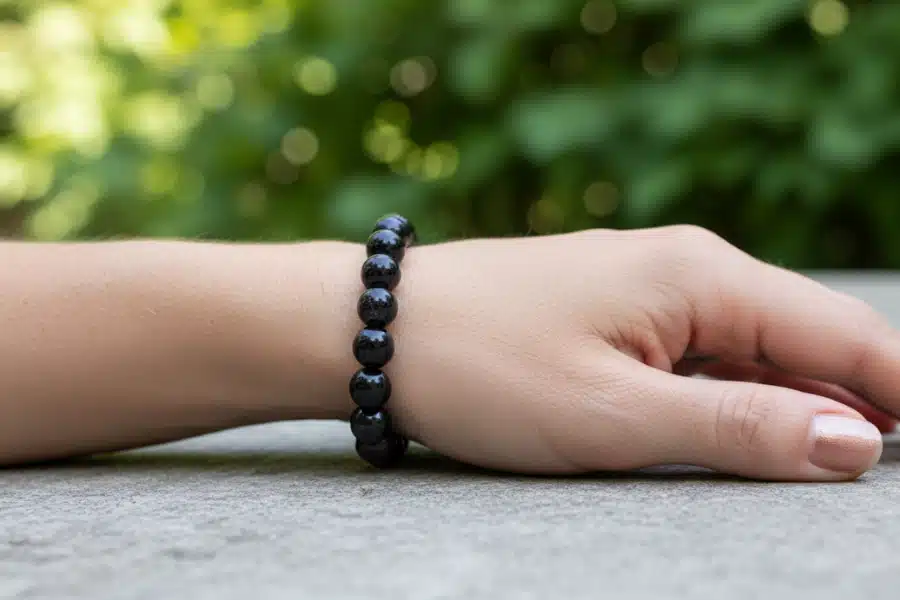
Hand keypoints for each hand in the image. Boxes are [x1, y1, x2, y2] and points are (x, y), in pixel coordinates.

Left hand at [387, 226, 895, 480]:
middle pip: (809, 341)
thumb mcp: (614, 415)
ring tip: (828, 466)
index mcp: (703, 278)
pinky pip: (701, 356)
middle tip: (877, 475)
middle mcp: (688, 270)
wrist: (379, 329)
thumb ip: (738, 428)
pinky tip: (746, 434)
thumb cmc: (485, 367)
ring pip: (755, 352)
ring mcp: (650, 291)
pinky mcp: (618, 315)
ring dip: (795, 405)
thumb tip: (853, 442)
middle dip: (859, 404)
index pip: (846, 337)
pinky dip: (734, 396)